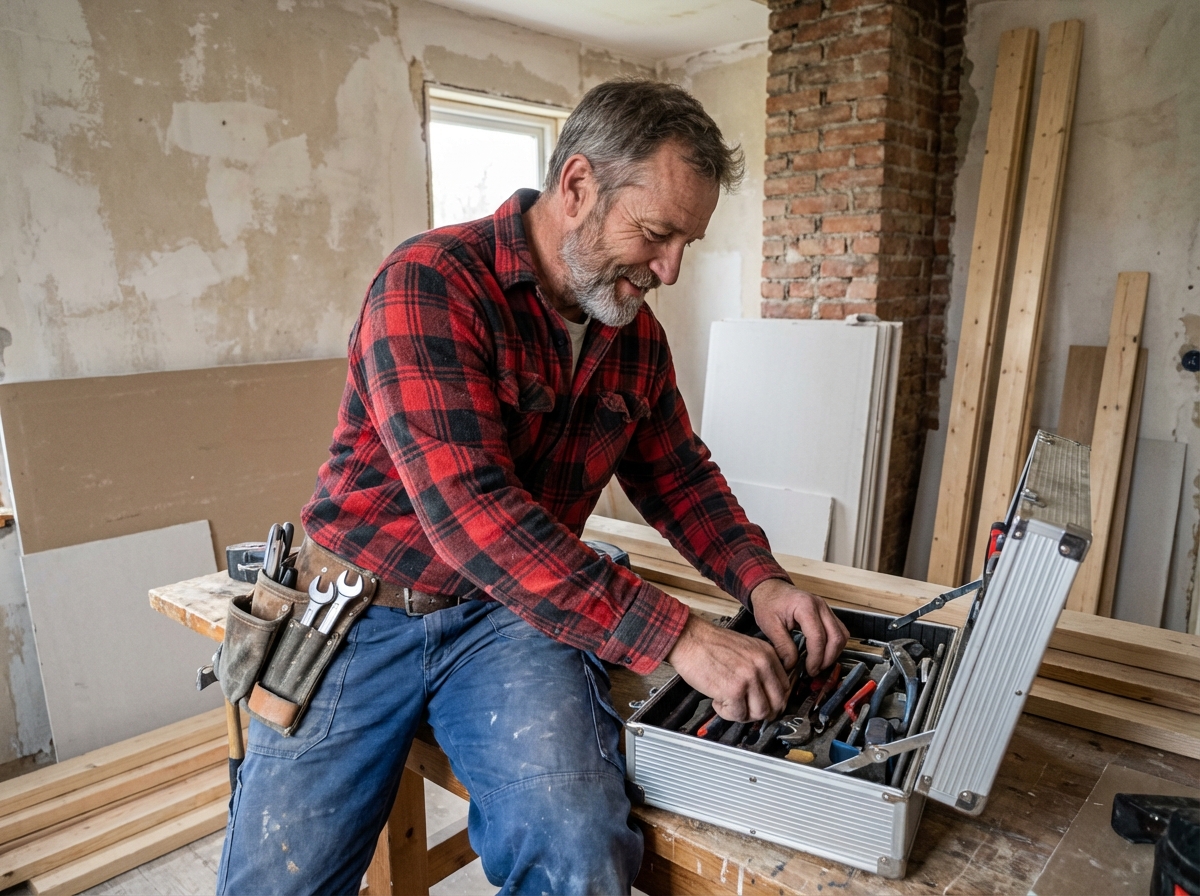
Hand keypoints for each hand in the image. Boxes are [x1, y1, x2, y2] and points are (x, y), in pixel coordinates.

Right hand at [665, 614, 789, 721]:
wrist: (689, 638)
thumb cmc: (710, 643)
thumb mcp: (745, 648)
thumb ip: (760, 667)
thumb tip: (766, 692)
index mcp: (767, 654)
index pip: (786, 687)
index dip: (775, 701)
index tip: (765, 704)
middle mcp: (762, 665)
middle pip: (777, 704)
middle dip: (762, 712)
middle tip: (747, 710)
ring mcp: (749, 678)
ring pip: (760, 713)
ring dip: (743, 714)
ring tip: (730, 704)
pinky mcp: (733, 690)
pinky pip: (738, 715)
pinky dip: (726, 712)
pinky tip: (718, 701)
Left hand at [750, 578, 847, 676]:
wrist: (770, 589)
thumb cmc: (769, 603)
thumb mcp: (769, 625)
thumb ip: (782, 646)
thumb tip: (792, 665)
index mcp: (805, 606)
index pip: (818, 637)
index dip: (816, 657)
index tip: (808, 670)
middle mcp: (820, 606)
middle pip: (836, 637)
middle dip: (827, 658)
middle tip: (814, 670)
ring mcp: (826, 608)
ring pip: (842, 635)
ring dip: (833, 653)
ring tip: (818, 664)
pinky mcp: (827, 613)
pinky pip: (839, 631)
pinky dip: (834, 645)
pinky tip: (822, 653)